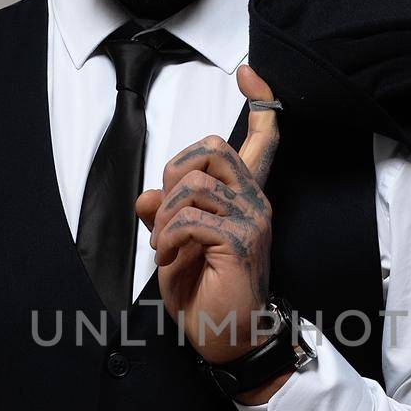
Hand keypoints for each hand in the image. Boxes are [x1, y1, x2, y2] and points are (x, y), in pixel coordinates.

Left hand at [135, 63, 280, 362]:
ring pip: (194, 186)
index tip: (248, 71)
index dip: (260, 101)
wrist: (228, 339)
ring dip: (164, 216)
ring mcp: (251, 222)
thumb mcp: (174, 248)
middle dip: (175, 172)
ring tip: (164, 246)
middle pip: (212, 148)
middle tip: (165, 213)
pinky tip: (167, 258)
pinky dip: (167, 237)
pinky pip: (190, 219)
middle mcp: (255, 203)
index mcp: (246, 197)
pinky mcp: (238, 244)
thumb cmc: (206, 295)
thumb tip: (146, 194)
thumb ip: (163, 215)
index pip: (264, 139)